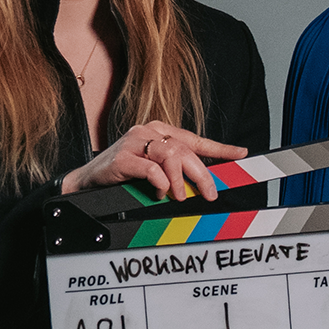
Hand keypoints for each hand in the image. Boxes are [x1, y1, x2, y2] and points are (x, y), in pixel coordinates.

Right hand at [61, 121, 245, 200]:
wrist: (88, 179)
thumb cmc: (124, 174)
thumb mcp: (154, 169)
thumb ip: (177, 170)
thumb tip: (205, 181)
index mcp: (160, 131)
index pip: (195, 139)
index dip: (220, 147)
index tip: (240, 154)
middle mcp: (149, 131)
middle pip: (186, 150)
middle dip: (202, 174)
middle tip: (210, 193)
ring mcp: (134, 141)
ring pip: (171, 156)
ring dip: (180, 181)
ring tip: (180, 196)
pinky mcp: (122, 157)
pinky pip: (151, 169)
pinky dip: (160, 184)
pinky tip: (160, 193)